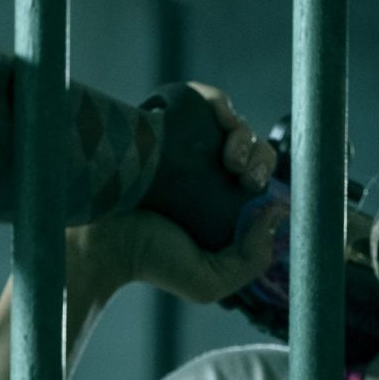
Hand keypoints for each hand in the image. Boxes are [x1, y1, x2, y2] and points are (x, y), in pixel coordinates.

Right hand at [72, 84, 283, 305]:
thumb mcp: (209, 280)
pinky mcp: (166, 123)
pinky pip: (203, 98)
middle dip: (260, 157)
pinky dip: (219, 102)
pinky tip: (221, 118)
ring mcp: (186, 145)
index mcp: (221, 203)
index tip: (253, 188)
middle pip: (252, 147)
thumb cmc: (150, 261)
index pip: (259, 177)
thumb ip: (251, 260)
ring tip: (229, 156)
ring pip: (233, 122)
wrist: (102, 241)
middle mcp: (206, 172)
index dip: (266, 175)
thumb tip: (277, 211)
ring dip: (243, 132)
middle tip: (243, 175)